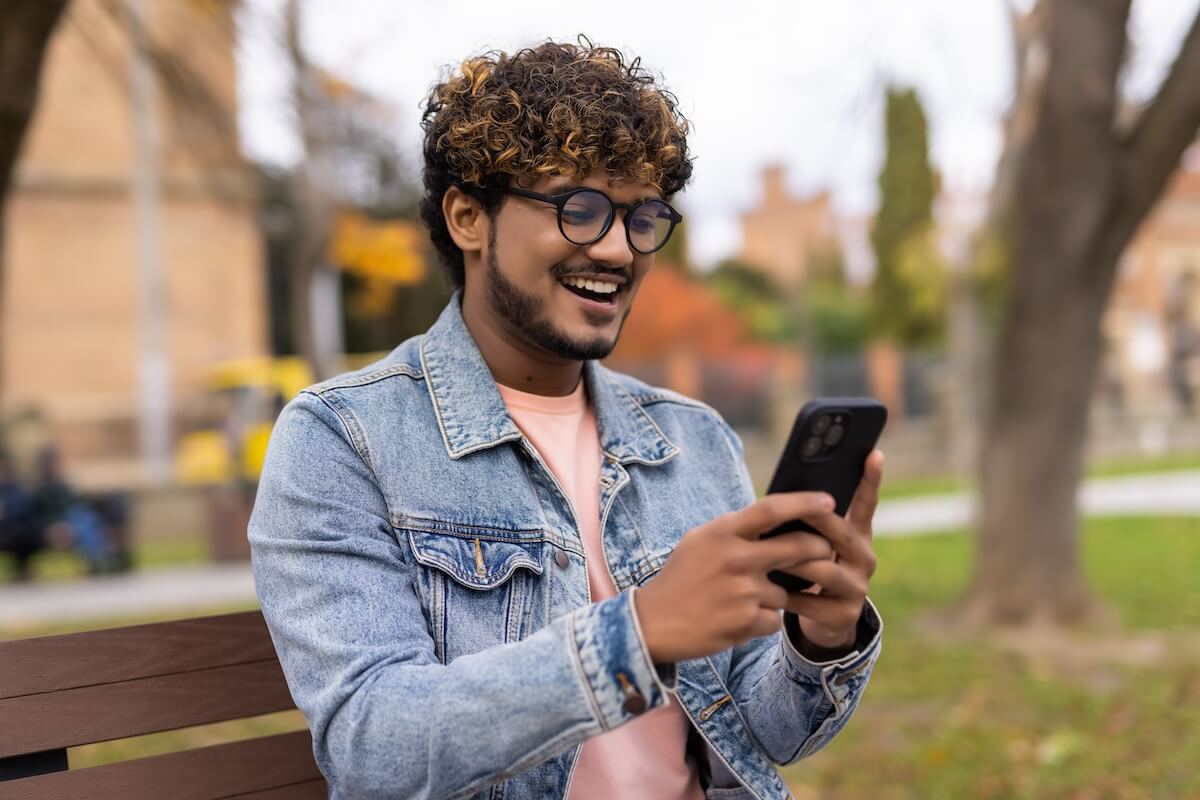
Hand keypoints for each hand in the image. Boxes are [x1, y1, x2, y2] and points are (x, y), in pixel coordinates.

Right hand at [633, 491, 838, 662]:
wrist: (654, 623)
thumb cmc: (681, 578)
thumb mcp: (700, 541)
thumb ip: (735, 530)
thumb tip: (776, 519)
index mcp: (722, 533)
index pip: (772, 509)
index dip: (805, 502)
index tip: (828, 501)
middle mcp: (736, 558)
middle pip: (798, 547)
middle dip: (819, 548)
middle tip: (825, 551)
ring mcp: (743, 591)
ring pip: (787, 590)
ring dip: (776, 597)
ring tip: (744, 600)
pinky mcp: (747, 621)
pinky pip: (775, 619)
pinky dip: (763, 621)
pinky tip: (738, 620)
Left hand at [775, 448, 882, 650]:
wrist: (822, 621)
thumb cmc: (809, 570)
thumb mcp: (812, 545)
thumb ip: (807, 523)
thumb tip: (784, 492)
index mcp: (857, 536)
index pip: (866, 503)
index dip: (871, 479)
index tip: (874, 453)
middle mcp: (864, 558)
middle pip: (839, 532)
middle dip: (813, 520)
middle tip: (787, 510)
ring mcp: (858, 588)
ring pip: (823, 568)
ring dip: (793, 562)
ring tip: (768, 557)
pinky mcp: (844, 615)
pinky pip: (810, 601)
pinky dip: (786, 596)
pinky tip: (769, 593)